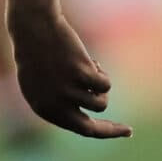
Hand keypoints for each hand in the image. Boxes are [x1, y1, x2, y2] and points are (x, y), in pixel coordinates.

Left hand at [8, 7, 130, 139]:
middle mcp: (54, 105)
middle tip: (128, 130)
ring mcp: (67, 91)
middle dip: (112, 130)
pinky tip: (90, 61)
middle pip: (91, 129)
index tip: (119, 131)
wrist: (33, 28)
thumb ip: (59, 104)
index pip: (78, 130)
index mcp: (43, 109)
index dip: (101, 132)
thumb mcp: (43, 83)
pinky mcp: (81, 75)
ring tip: (89, 71)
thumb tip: (82, 117)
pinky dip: (102, 74)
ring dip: (100, 88)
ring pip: (101, 103)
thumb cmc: (38, 54)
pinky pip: (105, 84)